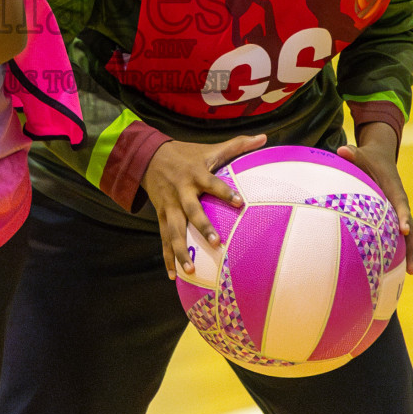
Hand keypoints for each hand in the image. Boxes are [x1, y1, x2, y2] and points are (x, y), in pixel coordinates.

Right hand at [141, 133, 266, 280]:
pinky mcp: (162, 216)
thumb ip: (237, 145)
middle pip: (192, 211)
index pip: (213, 183)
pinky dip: (167, 257)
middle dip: (202, 227)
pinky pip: (163, 239)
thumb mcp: (210, 148)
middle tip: (217, 243)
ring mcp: (169, 206)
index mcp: (196, 174)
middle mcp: (181, 192)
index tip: (240, 203)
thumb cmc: (187, 155)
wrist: (148, 157)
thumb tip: (264, 137)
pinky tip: (173, 275)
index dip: (225, 192)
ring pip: (174, 231)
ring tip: (190, 269)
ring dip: (180, 250)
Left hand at [336, 122, 412, 273]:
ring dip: (409, 253)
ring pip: (408, 235)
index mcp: (395, 189)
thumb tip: (342, 149)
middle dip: (412, 247)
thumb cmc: (369, 157)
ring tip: (410, 274)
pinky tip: (392, 268)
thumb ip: (353, 153)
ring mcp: (398, 212)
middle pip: (410, 228)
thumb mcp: (361, 153)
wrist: (381, 157)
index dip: (403, 216)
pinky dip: (398, 250)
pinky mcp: (392, 217)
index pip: (401, 205)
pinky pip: (397, 235)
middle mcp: (400, 203)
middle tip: (412, 268)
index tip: (404, 230)